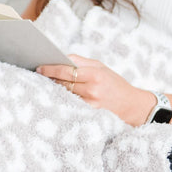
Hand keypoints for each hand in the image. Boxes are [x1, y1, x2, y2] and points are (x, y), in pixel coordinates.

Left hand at [36, 54, 155, 126]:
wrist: (131, 105)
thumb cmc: (115, 83)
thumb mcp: (101, 67)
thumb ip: (81, 62)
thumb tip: (62, 57)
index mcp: (95, 74)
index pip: (66, 70)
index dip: (51, 69)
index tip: (39, 68)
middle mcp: (92, 90)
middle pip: (63, 83)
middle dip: (50, 78)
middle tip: (39, 74)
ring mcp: (90, 104)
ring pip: (65, 94)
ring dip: (55, 88)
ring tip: (46, 83)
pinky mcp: (89, 114)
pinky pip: (71, 103)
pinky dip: (64, 98)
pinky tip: (57, 95)